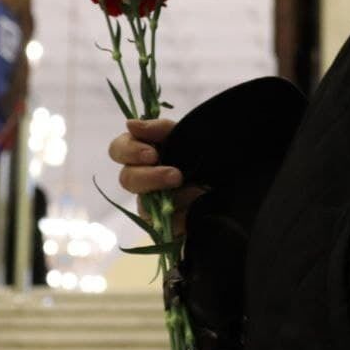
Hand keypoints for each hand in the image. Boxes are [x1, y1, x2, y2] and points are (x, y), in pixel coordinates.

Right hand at [108, 118, 203, 236]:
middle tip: (176, 175)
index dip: (129, 151)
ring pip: (144, 205)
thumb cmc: (204, 156)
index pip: (118, 149)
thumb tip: (131, 124)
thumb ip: (160, 129)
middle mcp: (142, 179)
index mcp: (142, 153)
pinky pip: (165, 224)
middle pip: (126, 179)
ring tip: (194, 190)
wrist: (231, 184)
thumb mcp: (187, 136)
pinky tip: (197, 204)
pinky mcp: (165, 225)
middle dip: (151, 177)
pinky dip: (183, 213)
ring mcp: (151, 204)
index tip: (152, 153)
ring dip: (171, 198)